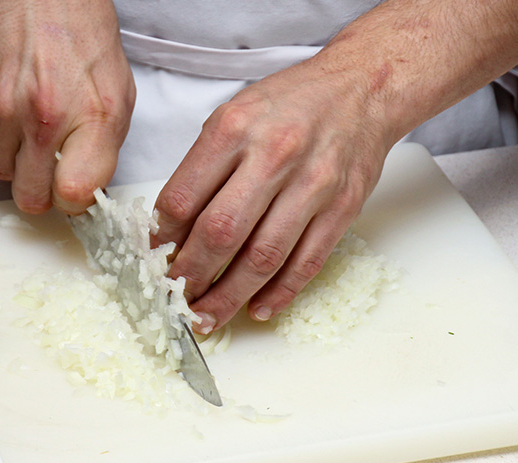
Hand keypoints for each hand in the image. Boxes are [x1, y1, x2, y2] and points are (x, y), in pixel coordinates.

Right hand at [0, 0, 134, 214]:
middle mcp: (44, 117)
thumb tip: (84, 192)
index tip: (72, 193)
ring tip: (29, 126)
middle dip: (41, 189)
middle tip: (49, 168)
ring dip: (14, 159)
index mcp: (92, 119)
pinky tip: (9, 109)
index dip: (72, 203)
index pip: (72, 196)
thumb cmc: (85, 42)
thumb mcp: (119, 97)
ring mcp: (1, 106)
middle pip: (29, 197)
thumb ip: (104, 150)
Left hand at [151, 51, 393, 333]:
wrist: (361, 89)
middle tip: (177, 298)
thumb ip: (203, 166)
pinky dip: (280, 293)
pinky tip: (258, 309)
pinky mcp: (342, 208)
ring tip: (208, 317)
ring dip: (230, 296)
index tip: (155, 258)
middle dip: (192, 276)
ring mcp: (313, 185)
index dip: (163, 238)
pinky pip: (307, 262)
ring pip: (263, 257)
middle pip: (221, 233)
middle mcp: (273, 156)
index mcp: (234, 128)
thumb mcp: (234, 114)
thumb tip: (173, 227)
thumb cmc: (290, 103)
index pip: (184, 198)